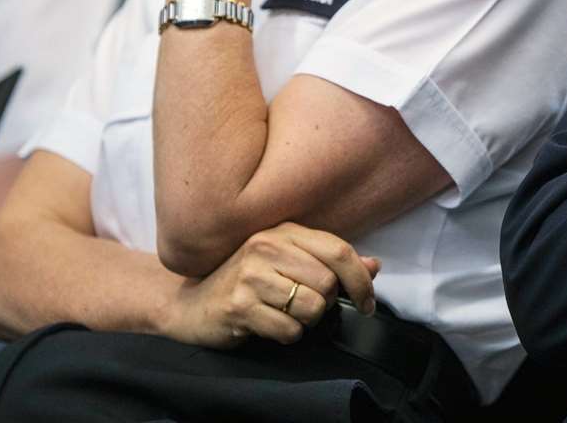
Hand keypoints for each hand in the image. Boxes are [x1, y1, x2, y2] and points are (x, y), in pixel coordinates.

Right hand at [167, 223, 379, 348]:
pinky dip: (286, 334)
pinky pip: (288, 330)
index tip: (368, 303)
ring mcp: (250, 275)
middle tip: (305, 306)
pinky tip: (268, 324)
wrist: (191, 303)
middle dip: (325, 304)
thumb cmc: (247, 281)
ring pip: (311, 308)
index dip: (361, 280)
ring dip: (305, 320)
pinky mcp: (238, 306)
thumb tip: (374, 265)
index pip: (339, 251)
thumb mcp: (289, 262)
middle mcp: (266, 246)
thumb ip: (332, 261)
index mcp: (285, 231)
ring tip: (284, 313)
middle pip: (327, 283)